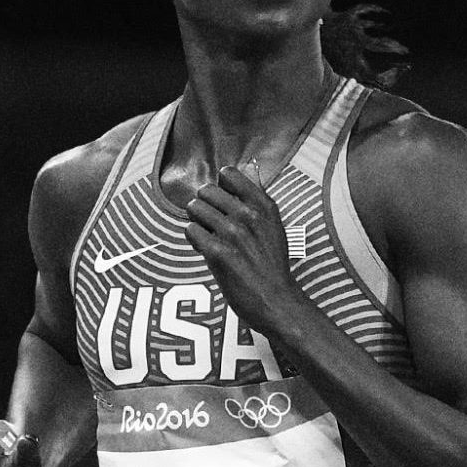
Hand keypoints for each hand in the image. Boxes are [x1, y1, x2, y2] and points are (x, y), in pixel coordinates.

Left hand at [185, 166, 299, 328]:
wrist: (276, 300)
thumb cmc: (273, 264)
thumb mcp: (274, 225)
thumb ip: (258, 195)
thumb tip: (251, 166)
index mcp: (264, 206)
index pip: (229, 173)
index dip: (220, 187)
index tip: (223, 202)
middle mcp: (249, 215)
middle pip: (206, 191)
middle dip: (204, 205)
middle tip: (211, 223)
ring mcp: (233, 233)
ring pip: (195, 208)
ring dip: (197, 222)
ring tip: (208, 236)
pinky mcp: (218, 252)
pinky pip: (190, 230)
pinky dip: (194, 239)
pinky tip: (206, 249)